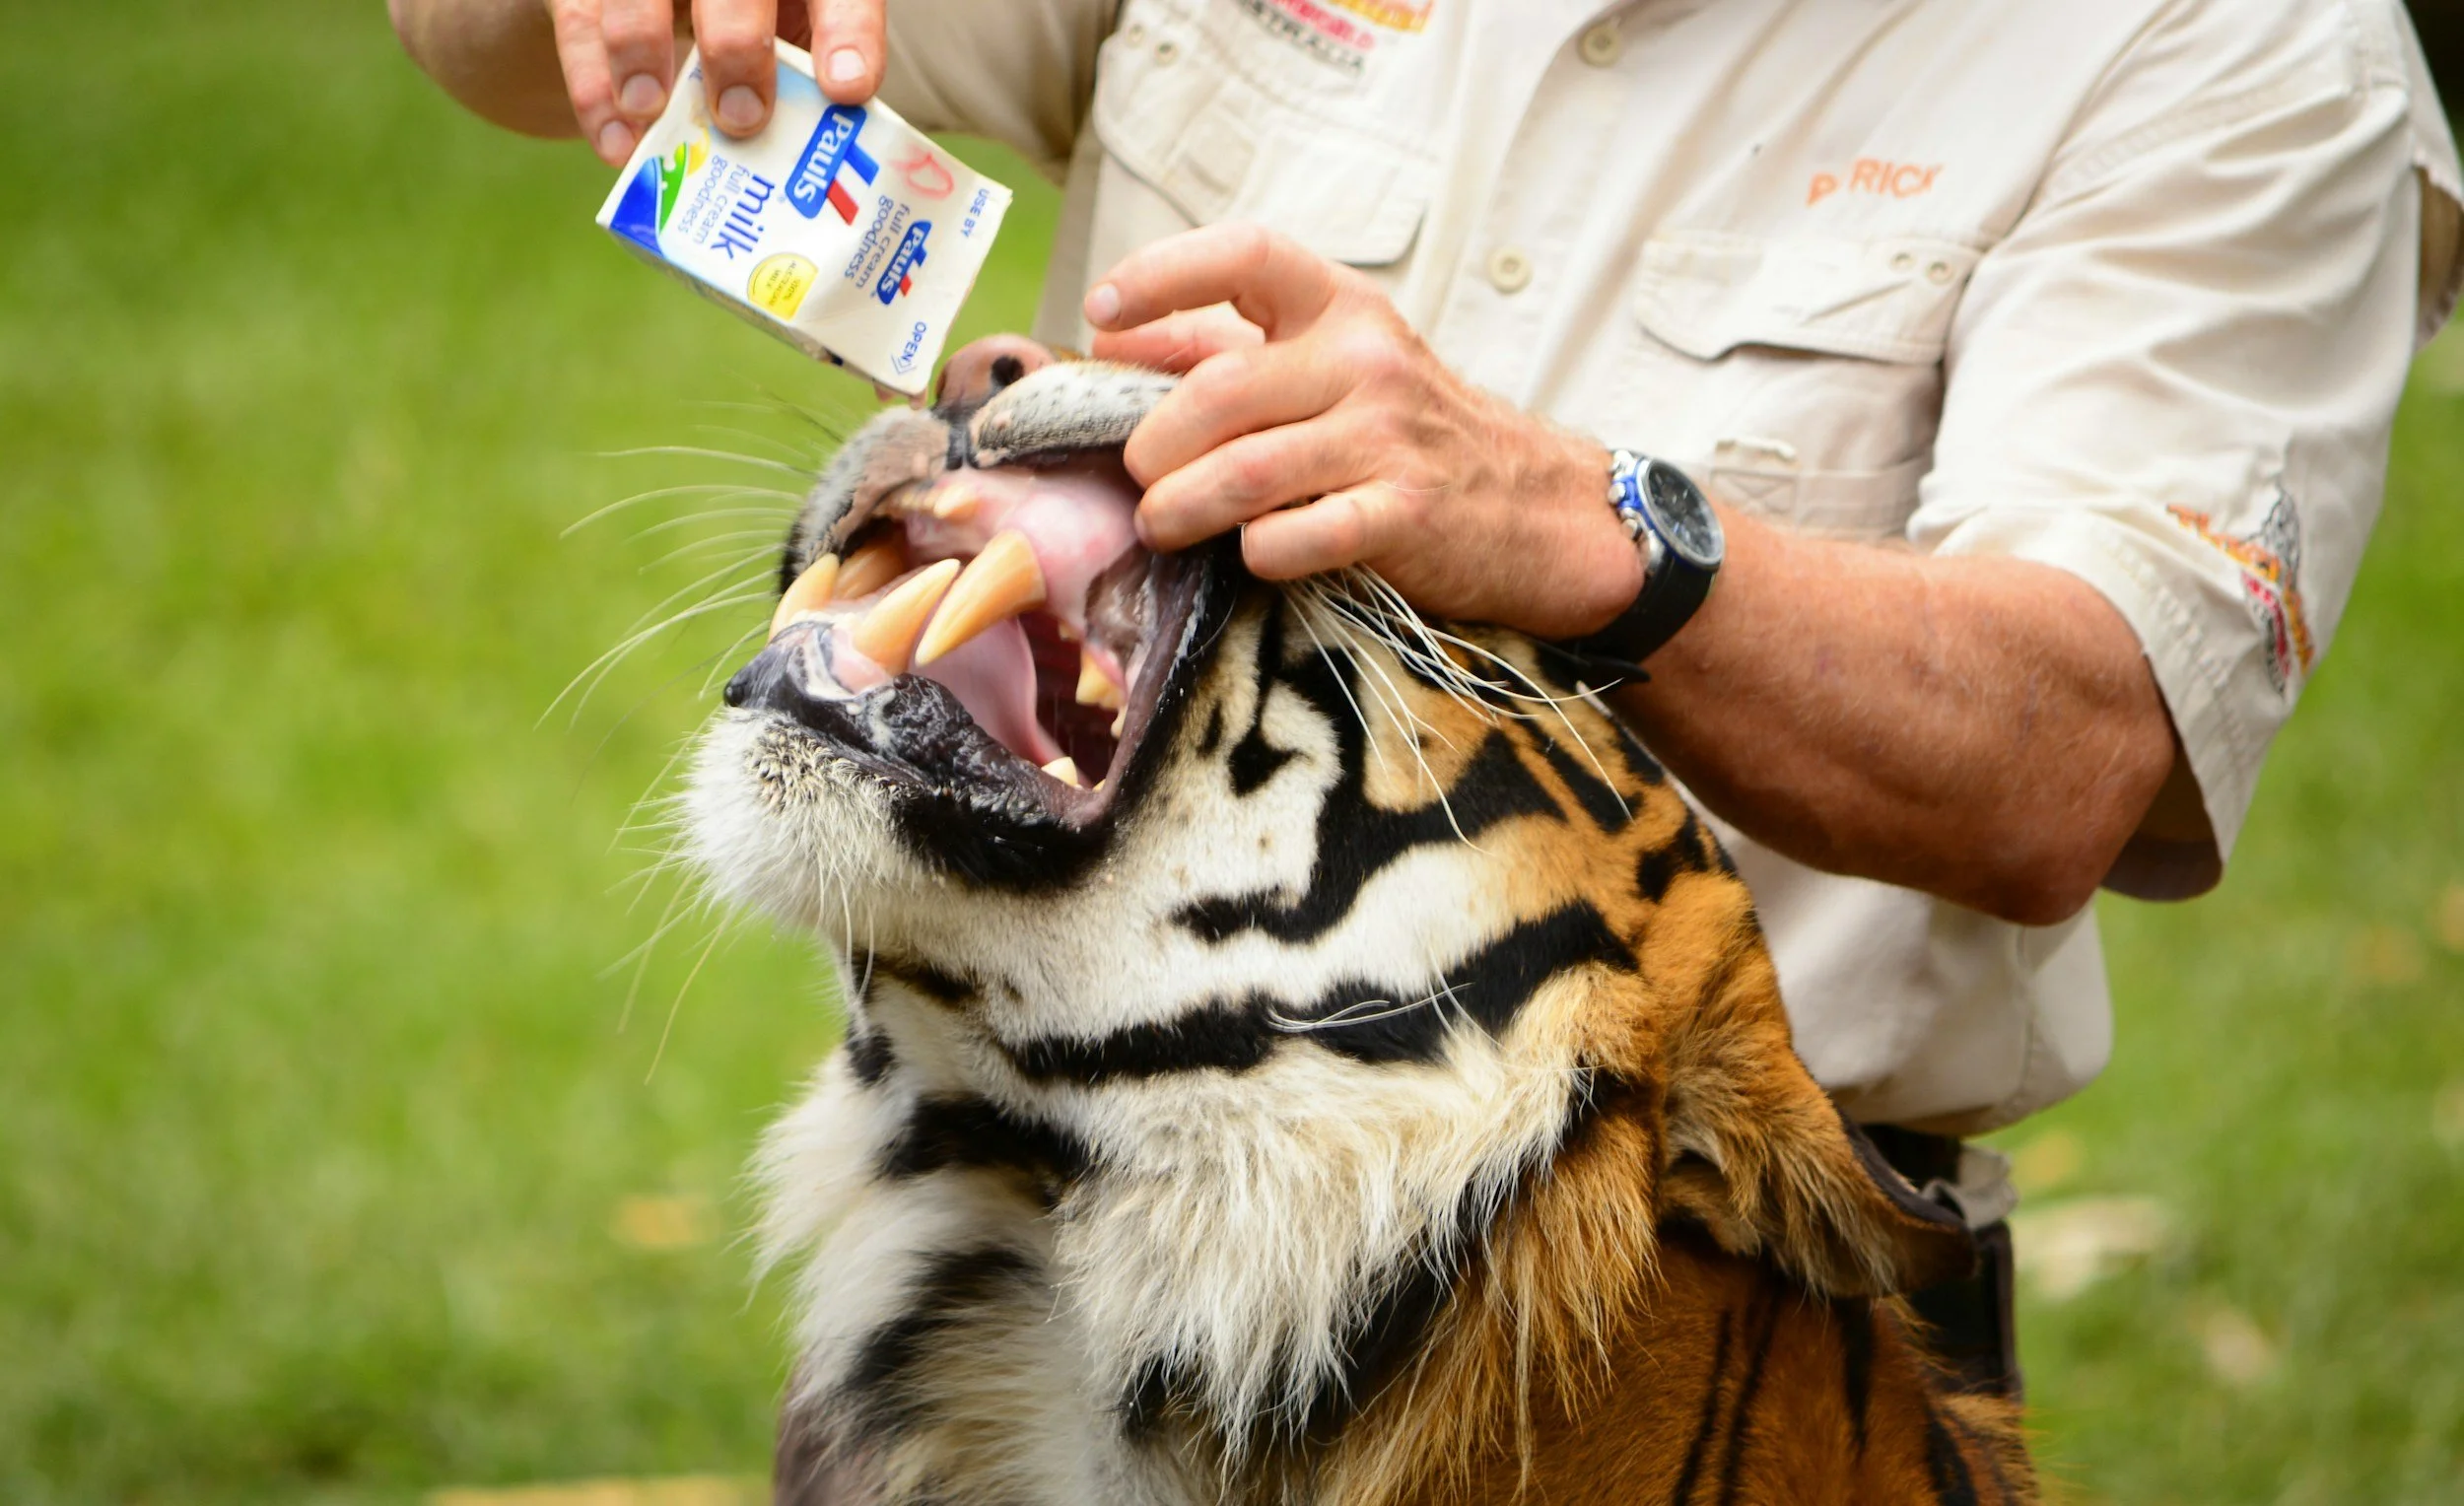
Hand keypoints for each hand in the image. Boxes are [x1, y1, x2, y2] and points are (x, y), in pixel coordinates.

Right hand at [545, 0, 886, 165]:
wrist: (646, 18)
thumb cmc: (739, 45)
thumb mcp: (780, 57)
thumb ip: (795, 92)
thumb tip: (810, 168)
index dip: (848, 31)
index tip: (848, 89)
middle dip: (737, 44)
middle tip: (741, 118)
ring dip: (640, 45)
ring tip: (648, 112)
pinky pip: (581, 22)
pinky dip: (593, 85)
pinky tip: (616, 142)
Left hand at [1083, 224, 1642, 639]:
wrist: (1533, 506)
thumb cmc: (1405, 431)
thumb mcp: (1329, 365)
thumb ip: (1222, 347)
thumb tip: (1110, 339)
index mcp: (1340, 306)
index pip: (1245, 257)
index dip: (1163, 275)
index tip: (1101, 313)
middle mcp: (1366, 359)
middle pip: (1220, 391)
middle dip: (1155, 443)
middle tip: (1137, 475)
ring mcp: (1388, 437)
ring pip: (1246, 470)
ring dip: (1182, 506)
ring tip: (1160, 524)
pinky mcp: (1404, 513)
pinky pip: (1297, 535)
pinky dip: (1257, 550)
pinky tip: (1252, 552)